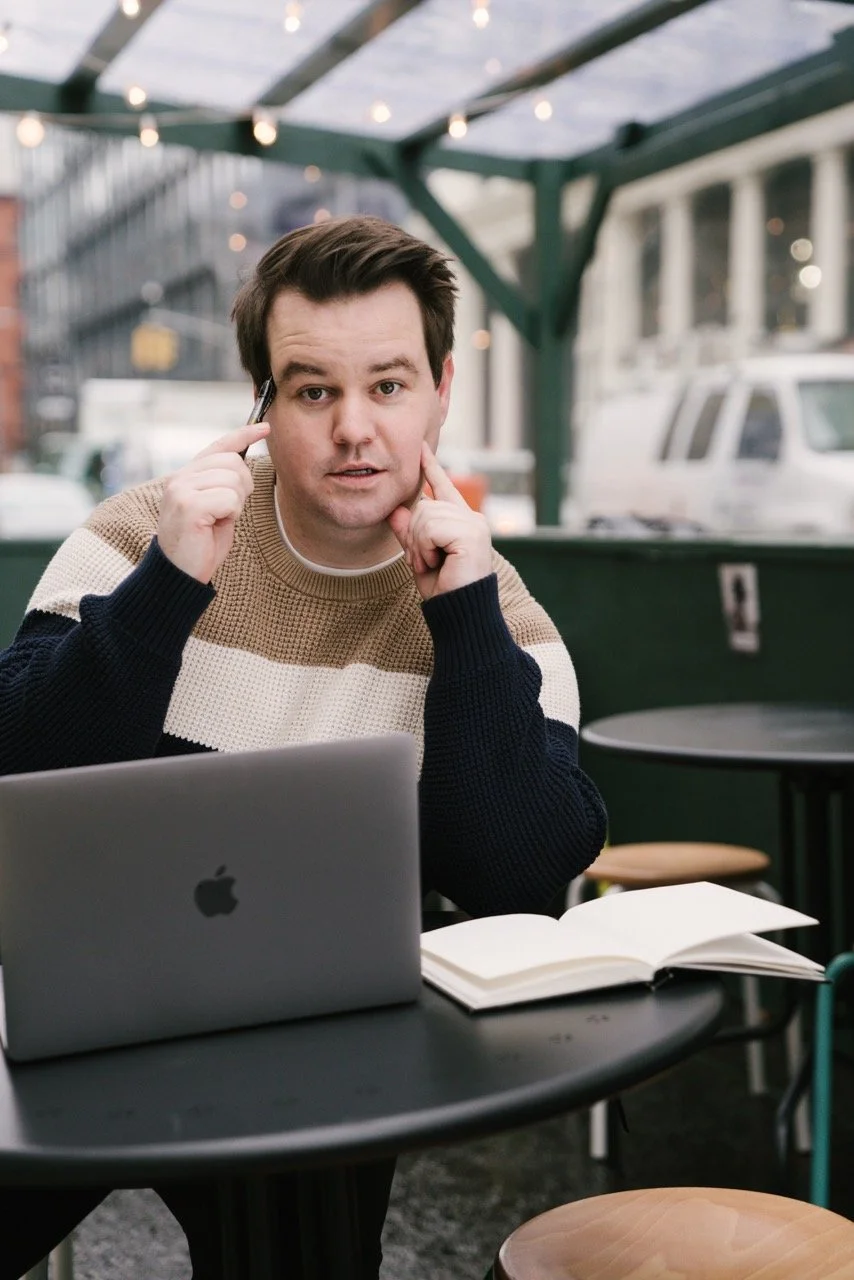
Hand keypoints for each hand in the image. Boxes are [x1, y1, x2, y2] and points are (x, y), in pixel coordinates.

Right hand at [158, 422, 269, 583]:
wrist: (180, 574)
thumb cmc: (201, 544)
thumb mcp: (216, 508)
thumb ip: (223, 484)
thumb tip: (243, 462)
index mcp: (186, 476)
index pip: (219, 446)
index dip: (244, 434)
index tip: (265, 428)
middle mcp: (180, 478)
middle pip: (233, 462)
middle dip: (242, 487)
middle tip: (228, 510)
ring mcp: (181, 490)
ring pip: (233, 479)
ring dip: (235, 503)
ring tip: (219, 519)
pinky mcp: (188, 505)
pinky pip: (229, 498)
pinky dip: (231, 514)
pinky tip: (215, 525)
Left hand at [387, 443, 492, 599]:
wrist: (458, 612)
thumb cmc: (443, 590)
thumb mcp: (419, 557)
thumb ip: (409, 533)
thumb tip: (396, 511)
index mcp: (461, 522)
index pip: (443, 488)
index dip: (432, 468)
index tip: (422, 448)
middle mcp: (471, 519)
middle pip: (423, 506)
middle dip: (414, 536)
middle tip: (426, 561)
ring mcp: (473, 525)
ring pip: (424, 516)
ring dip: (420, 545)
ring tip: (433, 564)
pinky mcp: (471, 534)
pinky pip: (430, 528)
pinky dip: (425, 548)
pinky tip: (438, 562)